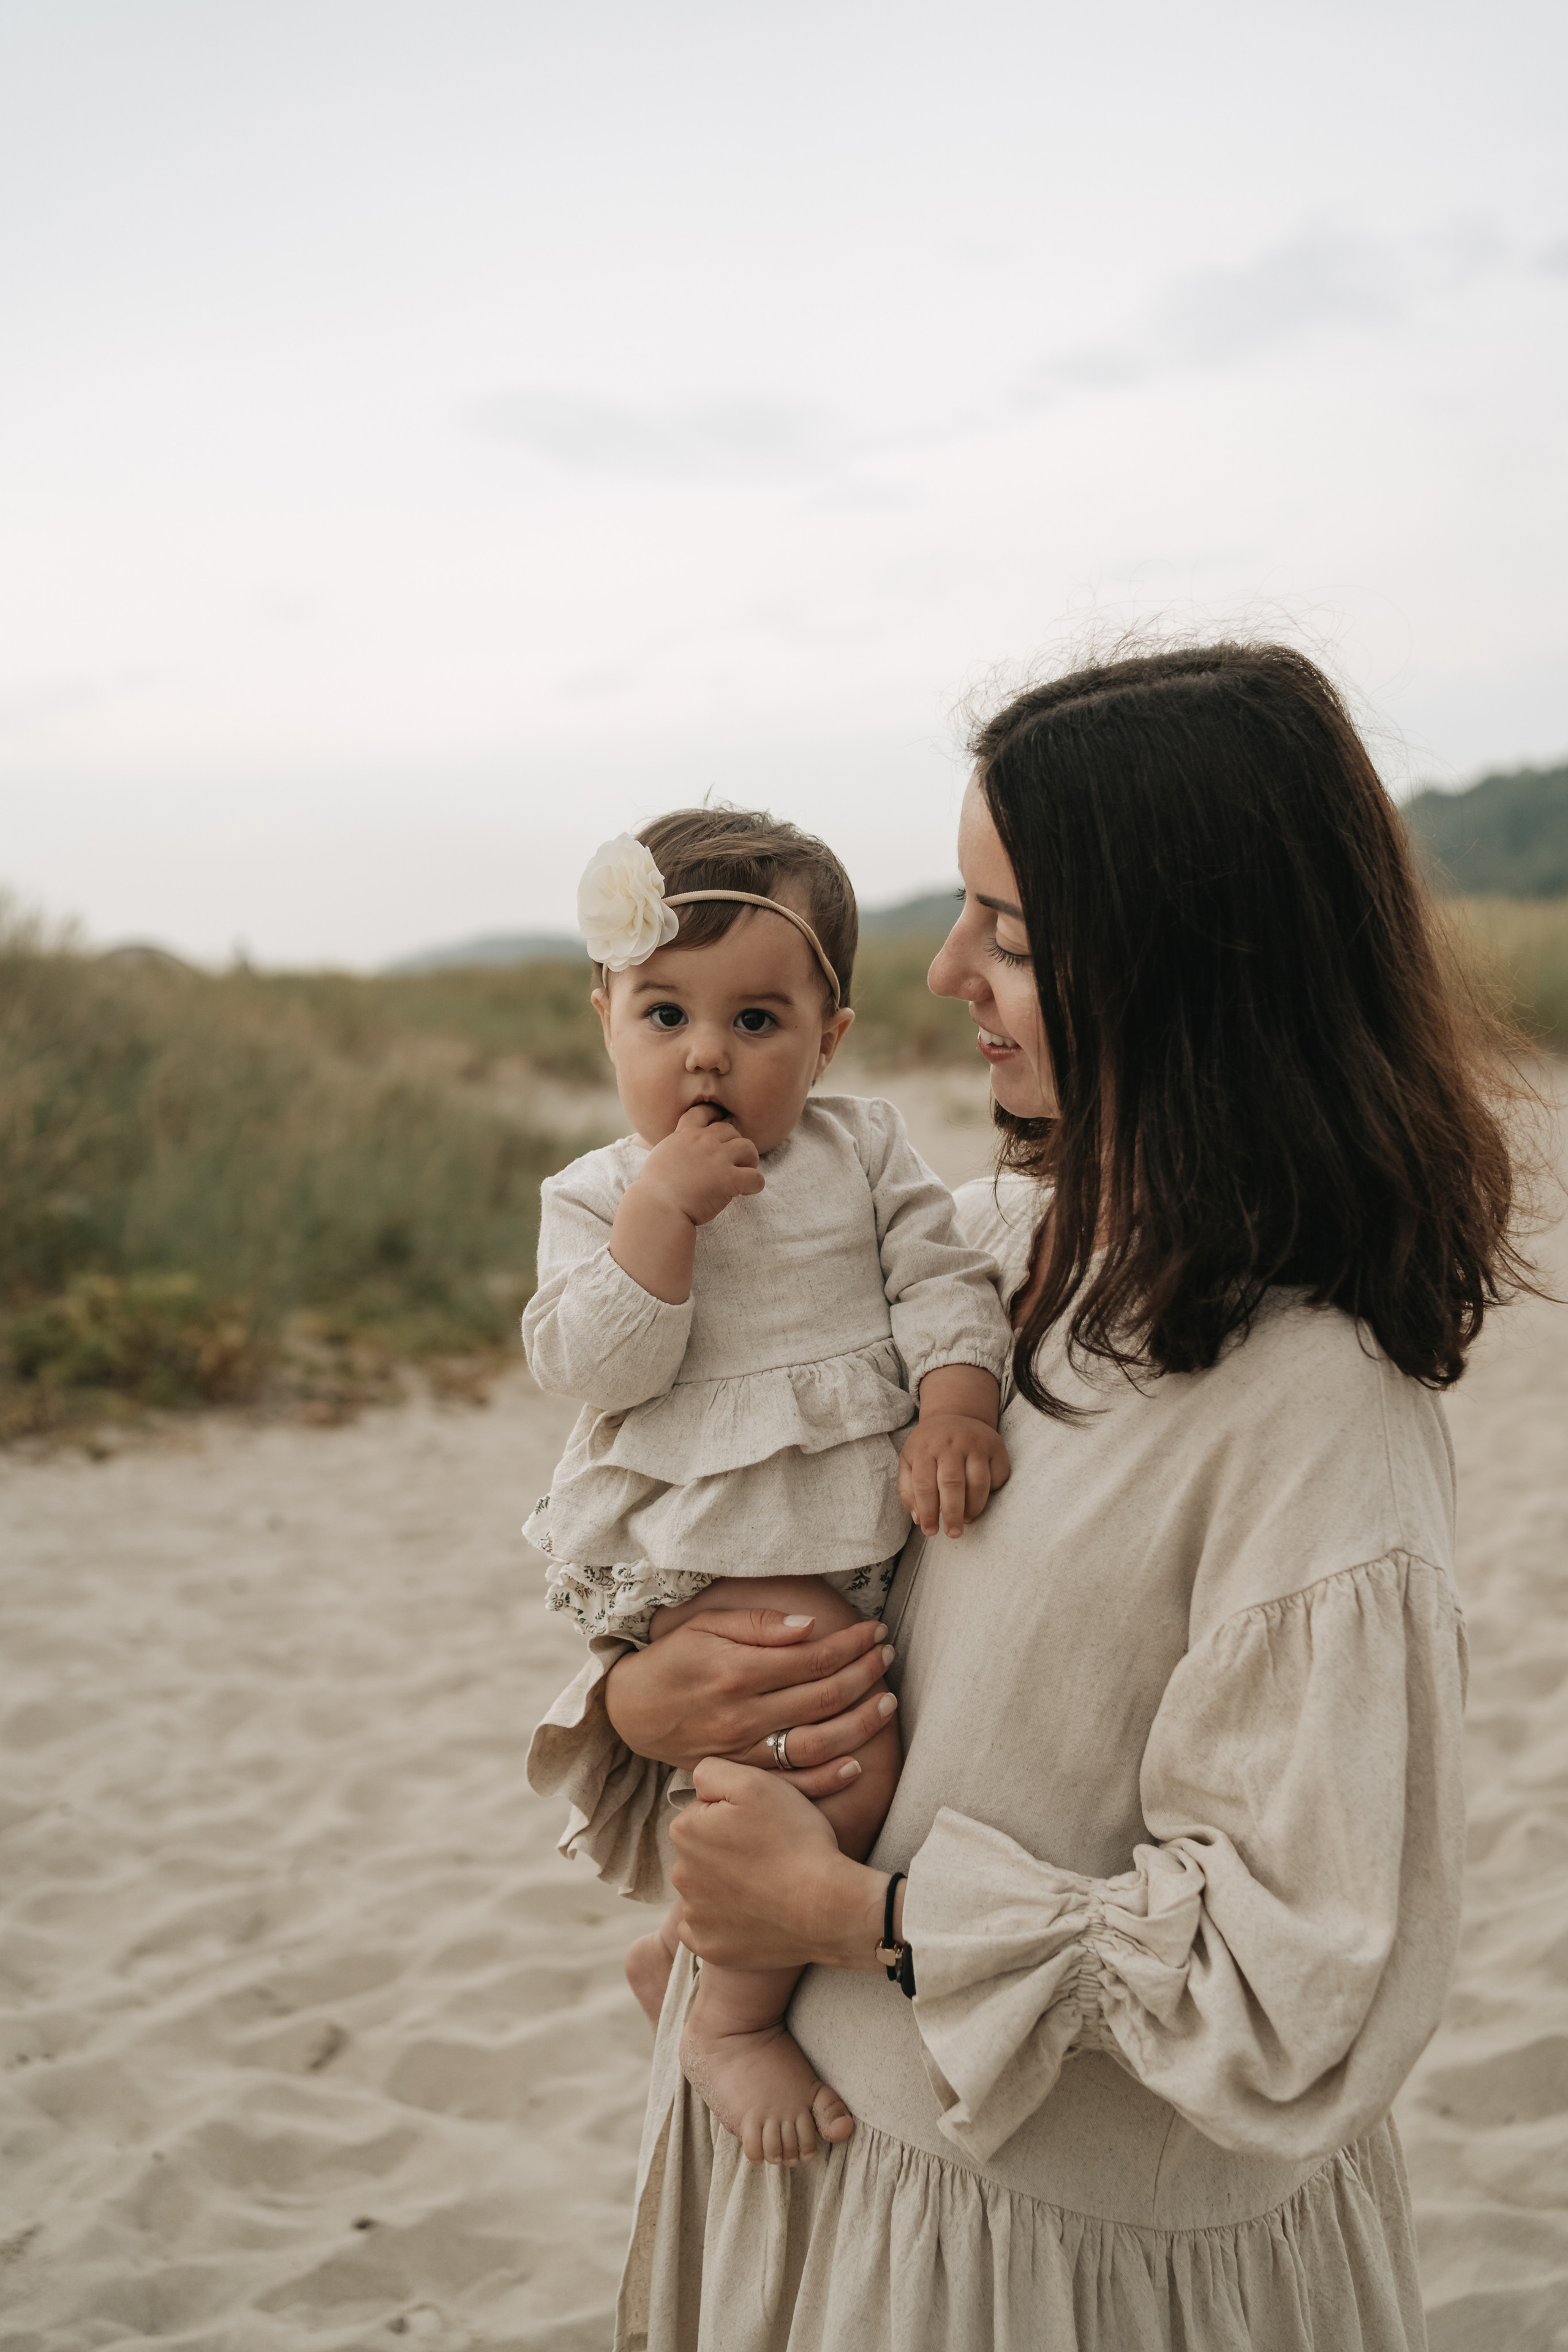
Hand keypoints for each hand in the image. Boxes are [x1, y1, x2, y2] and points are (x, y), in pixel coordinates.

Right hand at [604, 1607, 898, 1794]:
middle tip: (887, 1656)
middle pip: (823, 1697)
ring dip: (860, 1724)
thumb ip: (759, 1625)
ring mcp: (743, 1750)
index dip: (851, 1644)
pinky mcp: (741, 1774)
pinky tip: (856, 1762)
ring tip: (887, 1701)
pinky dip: (828, 1778)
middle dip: (864, 1674)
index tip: (875, 1631)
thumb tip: (811, 1626)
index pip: (813, 1658)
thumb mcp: (706, 1625)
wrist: (633, 1711)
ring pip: (816, 1743)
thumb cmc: (674, 1659)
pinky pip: (793, 1783)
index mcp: (737, 1670)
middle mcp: (743, 1714)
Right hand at [639, 1103, 763, 1227]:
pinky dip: (755, 1184)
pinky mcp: (729, 1179)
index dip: (714, 1115)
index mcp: (684, 1136)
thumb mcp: (660, 1158)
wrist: (657, 1206)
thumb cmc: (653, 1190)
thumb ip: (675, 1151)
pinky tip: (745, 1191)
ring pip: (748, 1147)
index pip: (702, 1112)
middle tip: (734, 1160)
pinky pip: (756, 1177)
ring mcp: (718, 1159)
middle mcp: (703, 1142)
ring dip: (750, 1159)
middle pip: (730, 1130)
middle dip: (735, 1143)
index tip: (720, 1121)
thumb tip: (682, 1157)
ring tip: (744, 1172)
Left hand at [671, 1758, 887, 1971]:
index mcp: (685, 1830)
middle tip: (769, 1853)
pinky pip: (711, 1927)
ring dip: (728, 1885)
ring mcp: (694, 1916)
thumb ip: (713, 1771)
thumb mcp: (756, 1782)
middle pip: (703, 1852)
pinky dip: (729, 1921)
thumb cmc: (796, 1839)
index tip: (762, 1825)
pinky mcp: (709, 1947)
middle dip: (727, 1850)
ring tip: (768, 1883)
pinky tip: (758, 1913)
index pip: (703, 1812)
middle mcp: (679, 1875)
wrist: (828, 1907)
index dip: (735, 1815)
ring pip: (707, 1889)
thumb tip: (697, 1784)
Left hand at [899, 1414, 1011, 1538]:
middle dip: (953, 1514)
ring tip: (967, 1519)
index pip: (924, 1485)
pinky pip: (998, 1476)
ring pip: (979, 1483)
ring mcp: (976, 1443)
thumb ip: (909, 1490)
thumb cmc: (929, 1446)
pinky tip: (981, 1497)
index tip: (931, 1531)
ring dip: (974, 1507)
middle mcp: (951, 1443)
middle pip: (953, 1484)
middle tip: (953, 1533)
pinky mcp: (996, 1446)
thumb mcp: (909, 1461)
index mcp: (924, 1449)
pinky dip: (992, 1492)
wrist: (955, 1415)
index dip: (928, 1512)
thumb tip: (919, 1519)